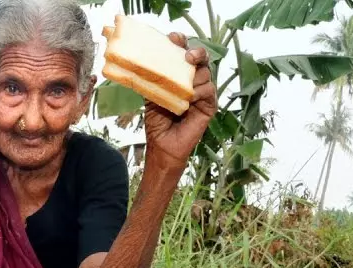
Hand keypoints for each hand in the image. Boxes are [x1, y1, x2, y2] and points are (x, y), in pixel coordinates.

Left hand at [143, 33, 215, 167]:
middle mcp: (194, 80)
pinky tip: (190, 98)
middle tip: (187, 56)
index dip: (181, 43)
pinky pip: (209, 91)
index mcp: (180, 75)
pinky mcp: (210, 105)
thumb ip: (153, 78)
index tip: (173, 38)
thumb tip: (143, 62)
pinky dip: (199, 92)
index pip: (184, 53)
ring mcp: (203, 92)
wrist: (162, 144)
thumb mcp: (152, 95)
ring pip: (206, 73)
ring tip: (183, 87)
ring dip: (195, 77)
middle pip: (201, 59)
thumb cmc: (157, 121)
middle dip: (196, 53)